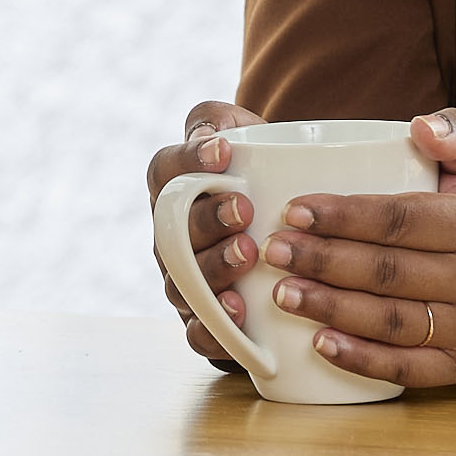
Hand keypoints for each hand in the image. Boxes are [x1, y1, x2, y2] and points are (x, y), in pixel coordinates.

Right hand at [145, 100, 265, 368]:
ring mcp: (184, 282)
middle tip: (243, 209)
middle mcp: (170, 238)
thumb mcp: (249, 139)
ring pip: (184, 283)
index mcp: (174, 189)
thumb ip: (222, 122)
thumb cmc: (265, 179)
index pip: (166, 170)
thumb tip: (210, 137)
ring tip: (247, 256)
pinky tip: (238, 313)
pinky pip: (197, 332)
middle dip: (206, 221)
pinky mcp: (205, 323)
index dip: (188, 161)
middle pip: (173, 232)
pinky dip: (213, 327)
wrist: (289, 231)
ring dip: (213, 270)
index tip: (222, 152)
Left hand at [264, 108, 455, 388]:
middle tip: (272, 250)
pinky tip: (320, 344)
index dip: (344, 216)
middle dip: (322, 261)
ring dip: (331, 308)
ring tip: (283, 292)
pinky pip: (407, 368)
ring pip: (391, 321)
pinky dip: (361, 359)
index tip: (294, 210)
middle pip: (388, 271)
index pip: (401, 219)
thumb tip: (418, 124)